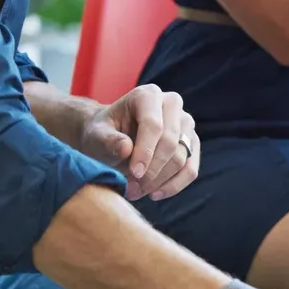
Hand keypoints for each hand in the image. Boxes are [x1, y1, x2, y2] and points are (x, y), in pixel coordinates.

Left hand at [80, 83, 198, 200]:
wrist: (109, 138)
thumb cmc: (102, 133)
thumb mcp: (96, 135)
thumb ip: (108, 140)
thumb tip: (126, 149)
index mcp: (147, 95)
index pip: (154, 124)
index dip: (145, 151)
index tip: (133, 174)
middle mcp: (171, 104)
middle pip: (170, 142)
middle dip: (151, 170)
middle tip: (131, 188)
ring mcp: (185, 123)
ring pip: (181, 158)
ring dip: (159, 181)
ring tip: (136, 191)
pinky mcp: (191, 143)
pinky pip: (190, 169)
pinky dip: (174, 185)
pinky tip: (155, 193)